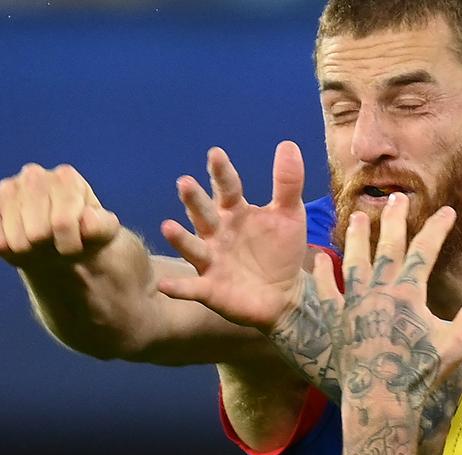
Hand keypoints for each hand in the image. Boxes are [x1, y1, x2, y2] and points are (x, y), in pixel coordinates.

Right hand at [0, 164, 122, 268]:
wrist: (60, 241)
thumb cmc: (85, 235)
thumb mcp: (104, 233)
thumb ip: (102, 227)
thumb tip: (89, 218)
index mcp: (67, 178)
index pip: (63, 224)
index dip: (71, 245)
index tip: (78, 243)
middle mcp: (34, 176)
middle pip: (37, 233)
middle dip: (49, 246)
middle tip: (55, 241)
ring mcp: (9, 189)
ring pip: (15, 240)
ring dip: (29, 250)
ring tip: (39, 241)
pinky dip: (9, 249)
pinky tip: (20, 239)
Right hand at [156, 141, 308, 331]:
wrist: (285, 295)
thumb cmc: (281, 251)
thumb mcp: (289, 215)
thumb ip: (288, 183)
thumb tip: (288, 144)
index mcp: (235, 212)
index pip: (227, 188)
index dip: (221, 173)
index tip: (216, 154)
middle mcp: (216, 233)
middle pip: (203, 213)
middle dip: (194, 200)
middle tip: (185, 183)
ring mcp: (211, 260)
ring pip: (192, 247)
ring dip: (180, 238)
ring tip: (168, 226)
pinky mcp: (210, 289)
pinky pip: (191, 288)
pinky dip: (178, 287)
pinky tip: (163, 285)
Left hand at [331, 194, 461, 414]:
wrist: (380, 399)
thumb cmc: (420, 372)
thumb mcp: (456, 342)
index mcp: (408, 292)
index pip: (425, 251)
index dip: (437, 228)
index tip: (447, 211)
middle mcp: (379, 290)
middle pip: (388, 247)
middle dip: (395, 220)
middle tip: (396, 197)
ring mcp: (354, 303)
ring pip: (355, 261)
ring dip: (358, 237)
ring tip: (360, 217)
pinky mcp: (336, 320)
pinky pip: (327, 291)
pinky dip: (323, 274)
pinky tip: (321, 259)